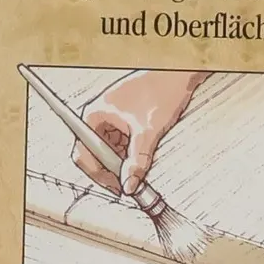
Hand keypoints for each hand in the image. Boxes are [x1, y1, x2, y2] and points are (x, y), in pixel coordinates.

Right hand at [77, 70, 207, 197]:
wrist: (179, 75)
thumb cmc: (161, 91)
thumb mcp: (148, 133)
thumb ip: (137, 162)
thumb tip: (129, 185)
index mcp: (94, 115)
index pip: (83, 155)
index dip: (99, 175)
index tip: (116, 187)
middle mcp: (98, 117)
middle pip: (94, 156)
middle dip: (111, 172)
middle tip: (128, 186)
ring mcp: (110, 119)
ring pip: (108, 153)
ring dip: (121, 166)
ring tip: (138, 172)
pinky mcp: (122, 122)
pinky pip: (119, 146)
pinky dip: (128, 157)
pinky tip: (141, 161)